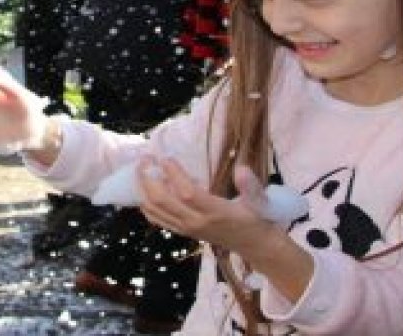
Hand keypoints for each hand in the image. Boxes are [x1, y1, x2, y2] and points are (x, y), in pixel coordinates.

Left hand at [137, 160, 280, 251]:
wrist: (254, 245)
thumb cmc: (256, 220)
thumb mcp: (260, 202)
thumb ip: (252, 186)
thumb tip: (242, 169)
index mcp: (215, 212)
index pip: (186, 193)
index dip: (173, 173)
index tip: (166, 156)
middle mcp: (196, 222)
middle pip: (161, 200)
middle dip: (148, 178)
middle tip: (146, 158)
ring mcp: (186, 229)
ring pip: (154, 210)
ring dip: (142, 188)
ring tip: (142, 168)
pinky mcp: (182, 231)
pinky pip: (156, 219)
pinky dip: (145, 202)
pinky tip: (145, 188)